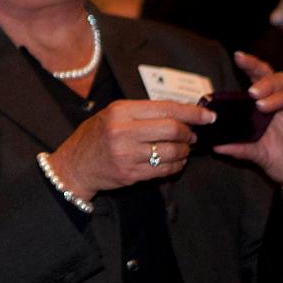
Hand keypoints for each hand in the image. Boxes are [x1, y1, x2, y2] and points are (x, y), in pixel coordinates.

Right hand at [49, 98, 215, 199]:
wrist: (73, 166)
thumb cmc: (95, 137)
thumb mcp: (112, 115)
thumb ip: (143, 112)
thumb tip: (180, 112)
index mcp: (120, 111)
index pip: (166, 108)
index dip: (192, 112)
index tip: (209, 116)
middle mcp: (123, 131)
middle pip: (173, 129)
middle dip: (190, 133)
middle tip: (193, 135)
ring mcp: (127, 155)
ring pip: (172, 151)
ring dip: (185, 151)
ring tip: (184, 149)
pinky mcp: (131, 174)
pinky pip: (165, 170)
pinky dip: (177, 165)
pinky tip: (176, 161)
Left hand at [214, 52, 282, 198]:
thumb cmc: (282, 160)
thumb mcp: (258, 154)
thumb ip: (239, 147)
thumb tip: (214, 145)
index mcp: (271, 105)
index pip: (262, 78)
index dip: (252, 66)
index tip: (238, 57)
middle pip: (280, 80)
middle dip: (265, 83)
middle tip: (252, 92)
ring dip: (280, 96)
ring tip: (264, 105)